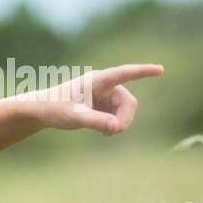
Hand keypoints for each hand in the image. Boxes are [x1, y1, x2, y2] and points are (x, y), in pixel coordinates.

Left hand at [20, 63, 161, 135]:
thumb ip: (96, 121)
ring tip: (102, 132)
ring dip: (118, 123)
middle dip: (124, 118)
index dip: (143, 72)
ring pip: (125, 110)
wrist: (42, 110)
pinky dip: (114, 124)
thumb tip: (117, 127)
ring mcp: (105, 94)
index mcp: (97, 81)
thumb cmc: (55, 109)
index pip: (124, 74)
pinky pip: (118, 115)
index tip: (160, 69)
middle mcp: (104, 85)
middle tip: (113, 133)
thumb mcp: (75, 117)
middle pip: (128, 102)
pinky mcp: (103, 104)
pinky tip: (104, 133)